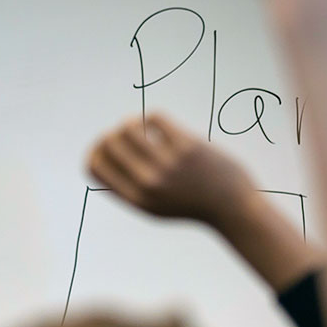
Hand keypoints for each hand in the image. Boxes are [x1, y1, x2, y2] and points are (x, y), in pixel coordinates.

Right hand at [86, 114, 256, 226]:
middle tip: (124, 133)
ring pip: (130, 127)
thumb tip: (103, 154)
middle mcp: (148, 183)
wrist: (232, 208)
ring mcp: (168, 164)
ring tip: (138, 124)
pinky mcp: (188, 147)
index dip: (94, 150)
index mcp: (135, 199)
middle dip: (112, 133)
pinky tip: (158, 124)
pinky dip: (151, 117)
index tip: (105, 146)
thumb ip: (128, 188)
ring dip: (130, 121)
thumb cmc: (190, 205)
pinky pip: (156, 118)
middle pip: (109, 143)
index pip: (94, 166)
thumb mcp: (153, 207)